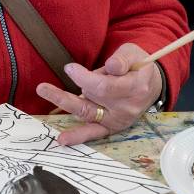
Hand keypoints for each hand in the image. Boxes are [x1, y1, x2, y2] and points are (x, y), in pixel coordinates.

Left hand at [36, 43, 161, 146]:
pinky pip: (93, 132)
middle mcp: (126, 108)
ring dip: (64, 105)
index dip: (84, 78)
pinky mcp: (110, 127)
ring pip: (87, 114)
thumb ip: (122, 59)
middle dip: (68, 93)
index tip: (69, 68)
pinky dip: (79, 136)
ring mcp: (117, 120)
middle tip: (43, 87)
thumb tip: (111, 66)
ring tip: (44, 98)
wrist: (150, 84)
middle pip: (92, 101)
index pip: (104, 87)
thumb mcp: (133, 54)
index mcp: (135, 88)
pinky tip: (63, 140)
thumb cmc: (137, 66)